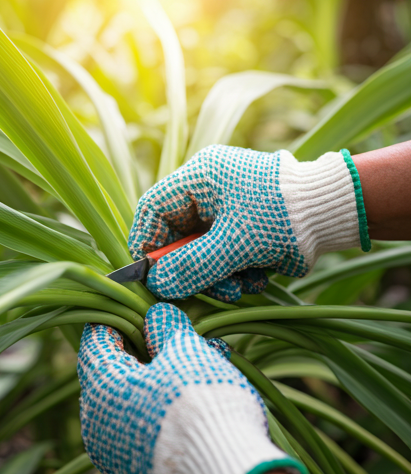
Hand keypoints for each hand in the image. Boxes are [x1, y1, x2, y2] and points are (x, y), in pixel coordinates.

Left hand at [78, 303, 305, 473]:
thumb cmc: (199, 405)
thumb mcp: (184, 351)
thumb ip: (165, 326)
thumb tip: (156, 316)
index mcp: (102, 386)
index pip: (96, 339)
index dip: (115, 318)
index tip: (134, 308)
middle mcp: (97, 422)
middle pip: (115, 371)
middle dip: (147, 349)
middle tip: (175, 337)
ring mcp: (113, 452)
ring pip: (132, 399)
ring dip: (161, 378)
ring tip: (200, 363)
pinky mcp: (134, 473)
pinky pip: (142, 426)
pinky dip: (162, 407)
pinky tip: (195, 398)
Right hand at [129, 145, 369, 301]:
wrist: (333, 212)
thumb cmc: (282, 217)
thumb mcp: (234, 245)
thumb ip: (191, 266)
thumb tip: (157, 284)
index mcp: (199, 178)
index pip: (153, 208)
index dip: (146, 242)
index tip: (149, 273)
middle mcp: (207, 190)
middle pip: (177, 234)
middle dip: (190, 267)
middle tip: (202, 290)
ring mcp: (224, 208)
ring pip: (200, 249)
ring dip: (215, 275)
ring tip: (240, 286)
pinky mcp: (240, 225)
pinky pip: (221, 253)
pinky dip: (233, 270)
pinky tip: (256, 275)